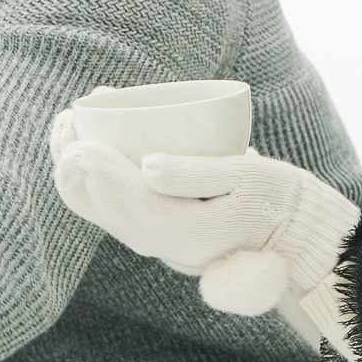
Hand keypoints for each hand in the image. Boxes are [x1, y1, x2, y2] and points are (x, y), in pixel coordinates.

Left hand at [50, 110, 359, 314]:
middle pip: (99, 206)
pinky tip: (89, 145)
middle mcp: (161, 244)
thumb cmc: (276, 195)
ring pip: (99, 210)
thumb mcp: (249, 175)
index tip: (80, 133)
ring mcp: (158, 240)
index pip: (121, 201)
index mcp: (182, 234)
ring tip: (67, 126)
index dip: (92, 167)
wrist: (295, 232)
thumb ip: (197, 172)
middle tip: (66, 118)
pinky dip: (93, 178)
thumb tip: (146, 165)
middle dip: (73, 161)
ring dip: (76, 169)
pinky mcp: (160, 227)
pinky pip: (112, 208)